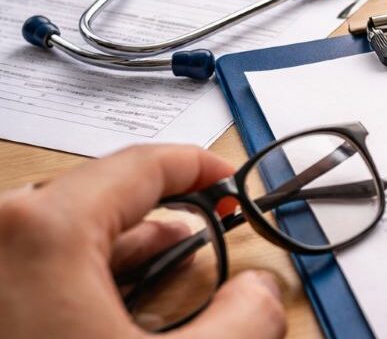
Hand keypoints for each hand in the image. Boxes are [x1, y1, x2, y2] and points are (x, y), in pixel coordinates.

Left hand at [0, 145, 286, 338]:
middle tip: (210, 214)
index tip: (228, 179)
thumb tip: (261, 294)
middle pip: (97, 191)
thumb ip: (239, 320)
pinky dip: (82, 265)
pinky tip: (115, 292)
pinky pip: (33, 257)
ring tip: (170, 254)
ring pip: (61, 227)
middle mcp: (1, 236)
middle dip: (162, 204)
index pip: (139, 165)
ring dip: (122, 238)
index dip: (198, 168)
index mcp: (42, 232)